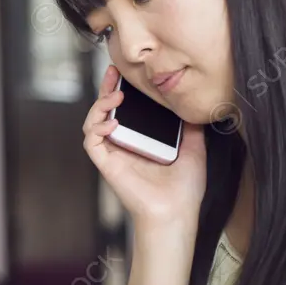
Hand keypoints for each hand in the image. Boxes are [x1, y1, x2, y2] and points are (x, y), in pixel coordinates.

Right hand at [83, 65, 207, 230]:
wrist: (178, 212)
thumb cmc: (184, 189)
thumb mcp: (194, 149)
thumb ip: (191, 128)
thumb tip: (193, 107)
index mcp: (139, 140)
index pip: (124, 109)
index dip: (120, 90)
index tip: (126, 74)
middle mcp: (122, 145)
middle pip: (104, 110)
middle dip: (106, 88)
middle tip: (113, 71)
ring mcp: (113, 154)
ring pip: (91, 123)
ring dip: (99, 106)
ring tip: (115, 97)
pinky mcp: (107, 165)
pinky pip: (91, 142)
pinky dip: (96, 129)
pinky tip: (112, 122)